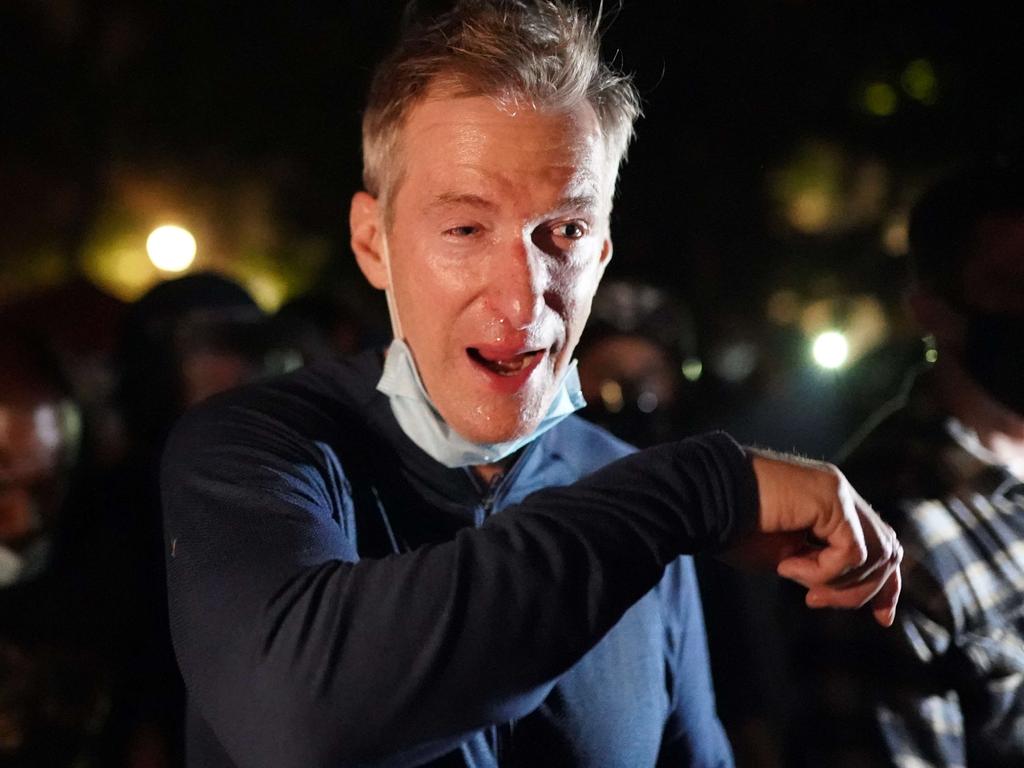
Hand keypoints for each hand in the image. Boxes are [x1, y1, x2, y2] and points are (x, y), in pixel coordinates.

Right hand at [723, 450, 902, 626]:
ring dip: (838, 584)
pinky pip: (852, 551)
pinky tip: (787, 565)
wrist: (702, 500)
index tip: (881, 620)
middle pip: (888, 552)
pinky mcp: (832, 495)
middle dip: (863, 591)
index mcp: (829, 504)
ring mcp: (838, 491)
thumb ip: (819, 568)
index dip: (886, 585)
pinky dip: (823, 571)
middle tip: (814, 601)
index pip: (879, 544)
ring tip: (793, 578)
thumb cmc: (730, 529)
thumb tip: (843, 592)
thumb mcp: (785, 558)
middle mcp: (839, 493)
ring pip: (877, 555)